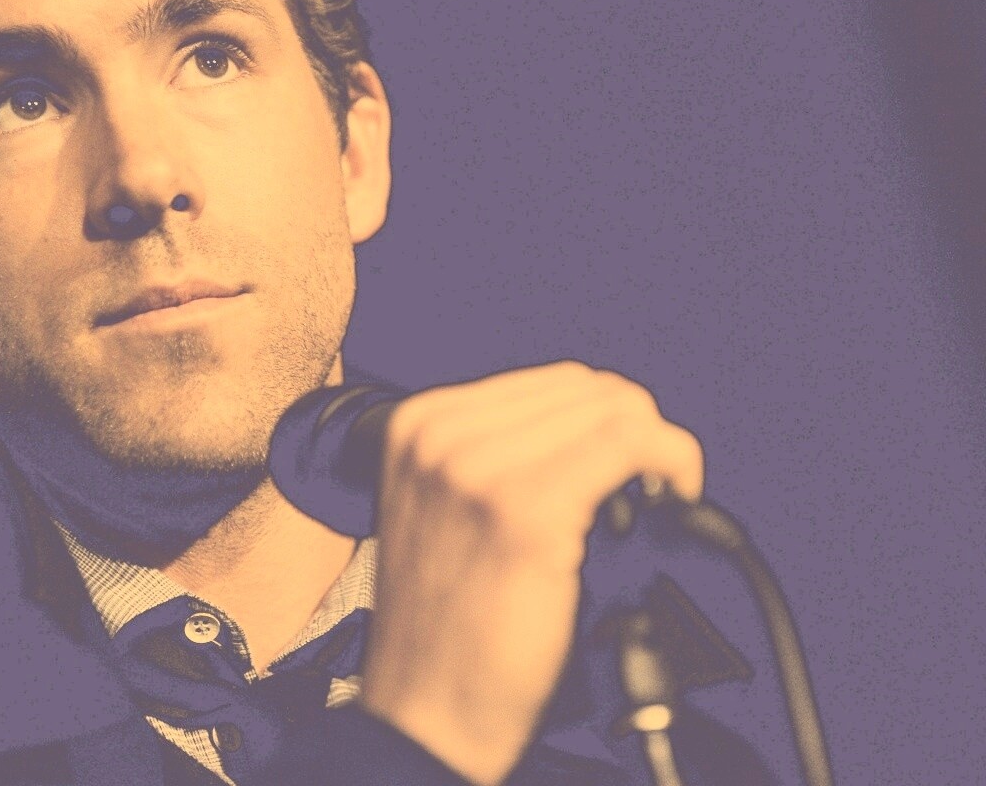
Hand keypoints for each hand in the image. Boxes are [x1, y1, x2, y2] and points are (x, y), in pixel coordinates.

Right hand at [357, 362, 703, 785]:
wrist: (425, 714)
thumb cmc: (446, 625)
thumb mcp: (442, 508)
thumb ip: (494, 454)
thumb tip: (595, 425)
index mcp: (418, 425)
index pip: (550, 382)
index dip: (606, 418)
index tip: (628, 463)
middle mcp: (440, 435)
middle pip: (585, 389)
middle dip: (634, 429)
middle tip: (653, 486)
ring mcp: (476, 469)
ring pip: (612, 409)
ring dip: (656, 447)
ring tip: (659, 497)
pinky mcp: (524, 510)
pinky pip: (628, 446)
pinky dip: (671, 460)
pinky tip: (676, 495)